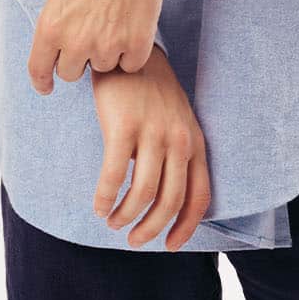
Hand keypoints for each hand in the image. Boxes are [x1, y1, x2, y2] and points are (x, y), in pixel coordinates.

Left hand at [27, 0, 164, 92]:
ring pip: (105, 67)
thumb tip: (58, 45)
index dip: (42, 81)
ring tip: (118, 19)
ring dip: (110, 52)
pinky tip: (136, 25)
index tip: (47, 87)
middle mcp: (76, 42)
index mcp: (51, 27)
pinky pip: (131, 64)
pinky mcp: (135, 45)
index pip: (39, 69)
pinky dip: (134, 51)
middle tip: (94, 35)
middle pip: (72, 73)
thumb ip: (58, 22)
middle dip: (81, 59)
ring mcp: (107, 46)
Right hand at [91, 45, 211, 251]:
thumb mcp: (178, 120)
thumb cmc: (152, 91)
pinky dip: (105, 198)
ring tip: (112, 221)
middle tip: (134, 239)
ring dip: (125, 216)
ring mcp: (151, 132)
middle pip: (170, 201)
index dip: (186, 227)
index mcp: (194, 141)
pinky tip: (99, 205)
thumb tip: (166, 200)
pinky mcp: (123, 127)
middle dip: (152, 229)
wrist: (130, 53)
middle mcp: (177, 139)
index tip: (170, 246)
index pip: (199, 196)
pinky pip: (113, 175)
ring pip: (142, 194)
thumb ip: (179, 154)